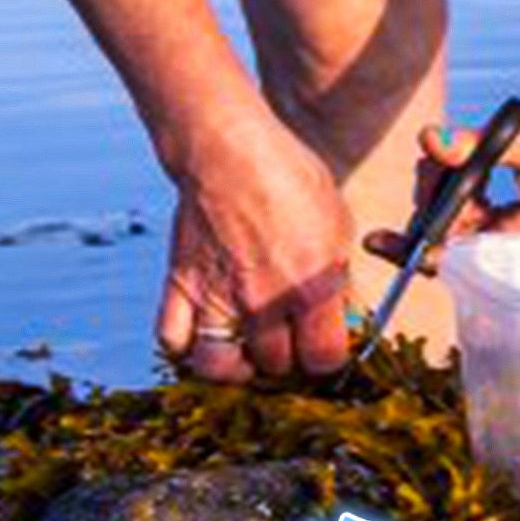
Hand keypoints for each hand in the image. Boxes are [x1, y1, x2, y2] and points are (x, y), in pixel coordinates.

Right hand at [162, 129, 364, 383]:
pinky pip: (172, 342)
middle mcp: (264, 302)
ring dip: (235, 365)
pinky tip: (205, 333)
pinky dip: (186, 347)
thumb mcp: (338, 227)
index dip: (327, 357)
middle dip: (286, 356)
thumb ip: (339, 281)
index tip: (325, 344)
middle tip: (287, 336)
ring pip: (219, 368)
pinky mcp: (180, 286)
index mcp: (312, 288)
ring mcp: (217, 298)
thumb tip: (347, 319)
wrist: (230, 152)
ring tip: (247, 347)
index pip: (323, 359)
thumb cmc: (292, 181)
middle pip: (275, 365)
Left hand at [359, 101, 519, 273]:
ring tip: (445, 154)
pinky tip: (459, 163)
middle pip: (452, 241)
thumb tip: (428, 139)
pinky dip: (460, 190)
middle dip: (431, 202)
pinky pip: (473, 216)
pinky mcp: (518, 222)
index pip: (460, 258)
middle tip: (430, 160)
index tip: (377, 241)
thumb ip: (475, 142)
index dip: (415, 250)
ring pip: (459, 226)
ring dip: (444, 192)